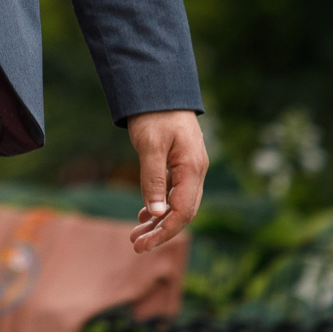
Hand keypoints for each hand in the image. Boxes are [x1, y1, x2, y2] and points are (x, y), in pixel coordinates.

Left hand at [127, 109, 208, 253]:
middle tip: (136, 245)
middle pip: (183, 212)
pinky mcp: (181, 163)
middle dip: (161, 231)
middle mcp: (196, 171)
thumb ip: (154, 179)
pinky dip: (160, 205)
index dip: (164, 231)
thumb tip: (157, 212)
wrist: (159, 86)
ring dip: (158, 221)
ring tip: (136, 236)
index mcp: (192, 168)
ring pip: (178, 203)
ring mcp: (190, 167)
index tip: (143, 245)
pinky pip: (174, 192)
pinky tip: (145, 215)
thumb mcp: (150, 145)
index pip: (183, 211)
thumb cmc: (154, 113)